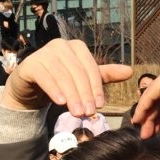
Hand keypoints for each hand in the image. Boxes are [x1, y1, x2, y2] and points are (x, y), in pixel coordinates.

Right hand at [2, 39, 130, 117]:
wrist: (28, 87)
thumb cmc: (58, 82)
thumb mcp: (82, 80)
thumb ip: (103, 76)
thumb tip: (130, 71)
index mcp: (76, 47)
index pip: (90, 68)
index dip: (96, 88)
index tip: (99, 106)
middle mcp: (60, 45)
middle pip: (77, 72)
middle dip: (84, 94)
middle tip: (88, 113)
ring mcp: (44, 53)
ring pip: (62, 76)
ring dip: (71, 96)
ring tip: (77, 113)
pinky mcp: (31, 64)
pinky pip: (45, 77)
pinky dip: (54, 90)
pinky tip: (61, 103)